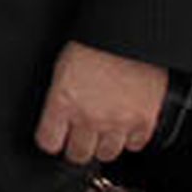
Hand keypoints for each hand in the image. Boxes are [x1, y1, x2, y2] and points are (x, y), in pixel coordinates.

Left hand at [34, 40, 167, 163]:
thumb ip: (59, 97)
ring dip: (102, 145)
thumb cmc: (93, 44)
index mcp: (64, 101)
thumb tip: (55, 116)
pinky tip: (123, 124)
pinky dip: (129, 139)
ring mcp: (118, 122)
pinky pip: (134, 145)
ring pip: (106, 155)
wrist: (128, 36)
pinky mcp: (143, 122)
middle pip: (78, 154)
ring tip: (102, 131)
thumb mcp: (62, 68)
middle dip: (75, 148)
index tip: (54, 138)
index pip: (49, 141)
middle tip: (78, 138)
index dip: (50, 140)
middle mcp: (89, 117)